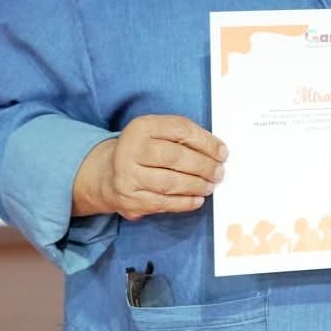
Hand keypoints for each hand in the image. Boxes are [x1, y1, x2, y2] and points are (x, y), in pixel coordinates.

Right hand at [71, 115, 226, 220]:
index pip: (181, 130)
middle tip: (219, 172)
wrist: (107, 174)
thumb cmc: (143, 151)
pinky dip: (185, 202)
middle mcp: (131, 149)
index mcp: (142, 127)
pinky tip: (198, 199)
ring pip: (171, 183)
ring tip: (210, 186)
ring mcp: (127, 176)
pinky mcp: (129, 199)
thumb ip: (184, 137)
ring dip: (197, 186)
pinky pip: (163, 203)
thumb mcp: (158, 133)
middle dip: (204, 166)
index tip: (222, 152)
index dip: (206, 142)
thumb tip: (218, 152)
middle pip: (176, 158)